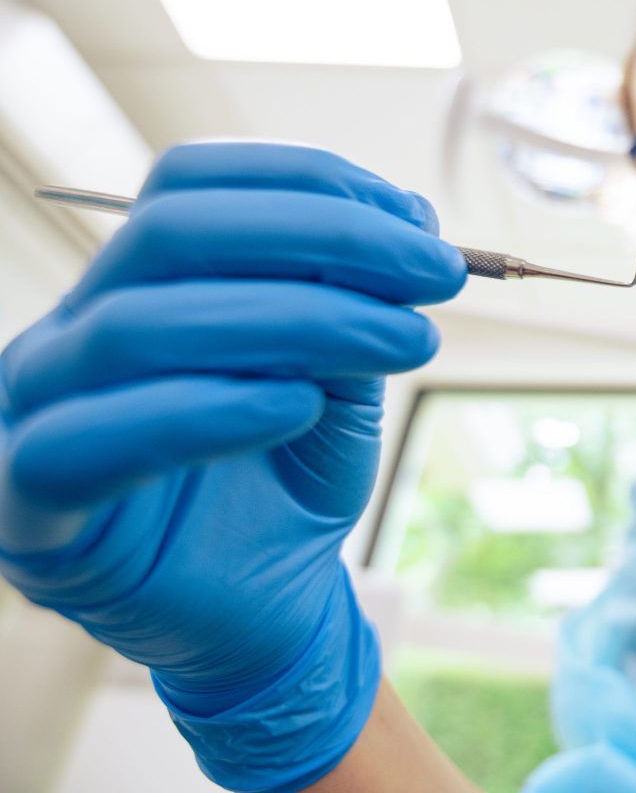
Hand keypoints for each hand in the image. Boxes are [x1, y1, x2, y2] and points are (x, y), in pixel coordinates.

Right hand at [0, 142, 465, 789]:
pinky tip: (299, 406)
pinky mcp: (35, 506)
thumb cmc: (289, 484)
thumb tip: (407, 218)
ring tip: (407, 339)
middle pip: (168, 231)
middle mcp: (75, 332)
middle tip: (436, 271)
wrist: (262, 613)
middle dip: (321, 236)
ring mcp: (38, 412)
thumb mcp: (339, 377)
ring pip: (138, 326)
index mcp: (137, 286)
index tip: (420, 221)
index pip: (192, 184)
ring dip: (298, 318)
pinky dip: (210, 410)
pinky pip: (100, 439)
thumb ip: (353, 301)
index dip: (308, 182)